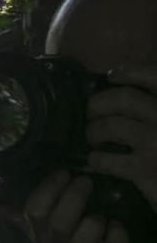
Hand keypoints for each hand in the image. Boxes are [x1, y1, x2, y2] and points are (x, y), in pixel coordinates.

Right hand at [23, 169, 129, 242]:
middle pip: (62, 219)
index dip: (50, 188)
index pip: (36, 208)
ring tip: (99, 215)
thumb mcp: (33, 231)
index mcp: (39, 232)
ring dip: (99, 216)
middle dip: (76, 194)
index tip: (63, 173)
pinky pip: (119, 238)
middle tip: (85, 181)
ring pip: (93, 225)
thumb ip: (9, 210)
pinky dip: (120, 231)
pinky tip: (114, 233)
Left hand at [84, 64, 156, 212]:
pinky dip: (95, 159)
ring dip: (93, 130)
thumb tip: (126, 86)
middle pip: (124, 98)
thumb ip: (153, 111)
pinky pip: (107, 158)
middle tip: (91, 113)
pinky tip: (95, 161)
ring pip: (111, 125)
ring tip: (92, 138)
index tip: (111, 76)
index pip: (155, 76)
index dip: (130, 72)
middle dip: (99, 103)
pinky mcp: (145, 171)